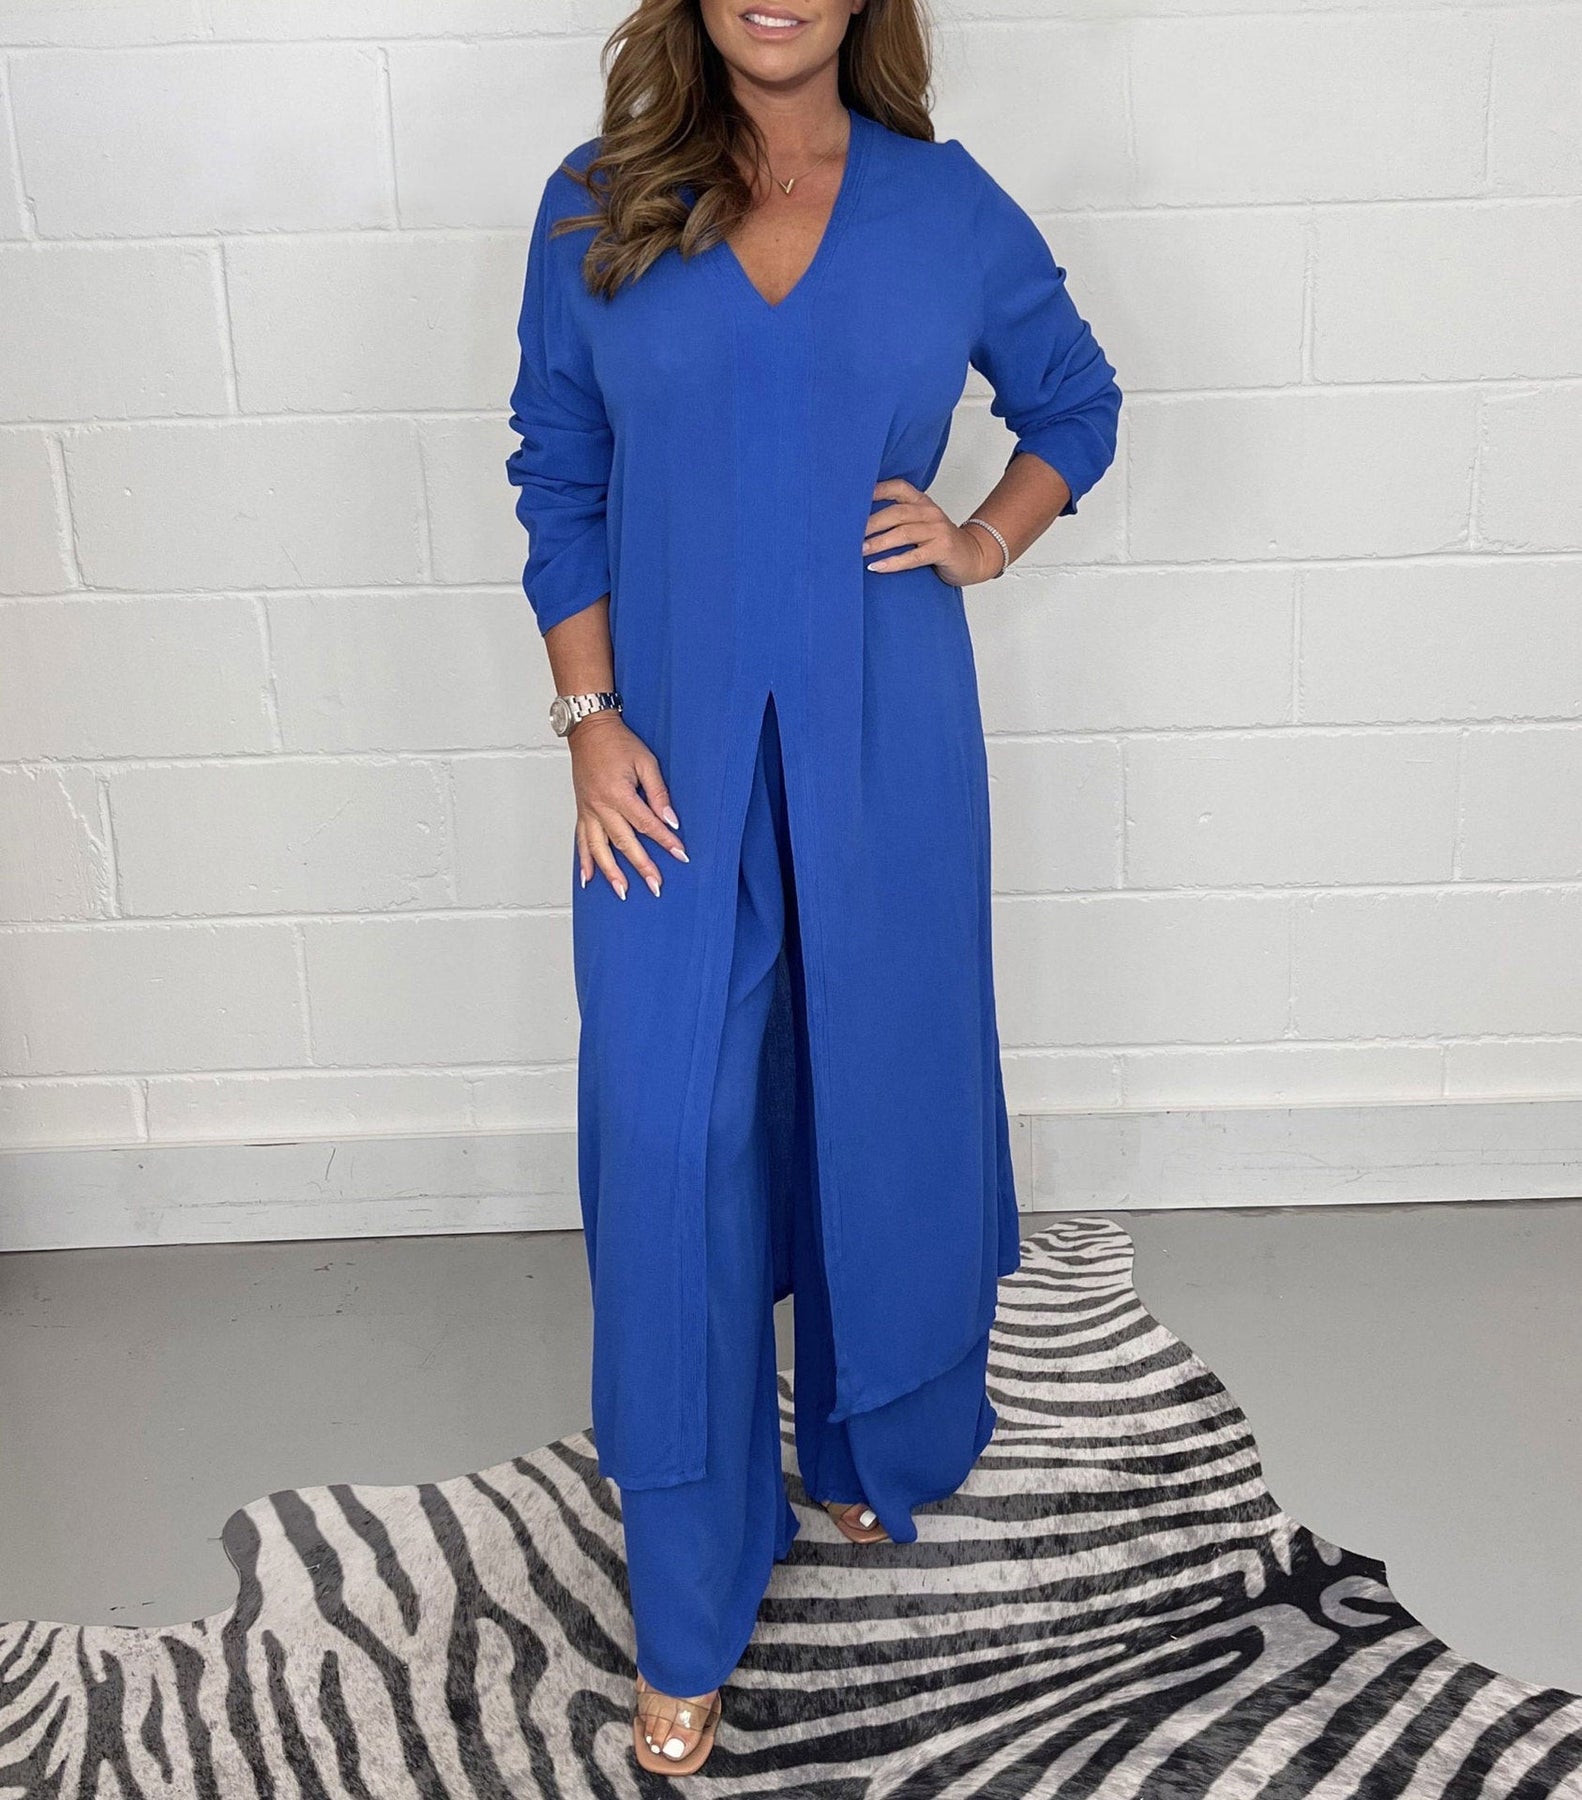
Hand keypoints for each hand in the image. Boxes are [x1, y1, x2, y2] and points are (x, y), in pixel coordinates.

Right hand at [569, 712, 687, 899]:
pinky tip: (589, 879)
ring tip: (623, 891)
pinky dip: (584, 861)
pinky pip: (581, 841)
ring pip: (599, 848)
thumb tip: (670, 819)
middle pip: (624, 843)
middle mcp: (600, 806)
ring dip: (611, 873)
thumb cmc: (618, 742)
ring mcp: (588, 811)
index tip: (680, 855)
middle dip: (642, 866)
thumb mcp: (646, 761)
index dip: (665, 840)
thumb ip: (658, 792)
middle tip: (656, 886)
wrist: (589, 731)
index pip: (646, 824)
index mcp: (618, 793)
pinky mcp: (582, 812)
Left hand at [863, 479, 1000, 585]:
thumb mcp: (921, 525)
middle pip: (896, 512)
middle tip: (849, 534)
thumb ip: (899, 520)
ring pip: (903, 533)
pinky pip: (914, 556)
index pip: (899, 487)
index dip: (877, 490)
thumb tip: (860, 525)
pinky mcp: (942, 549)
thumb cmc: (940, 543)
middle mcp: (930, 512)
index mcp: (922, 502)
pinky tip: (878, 567)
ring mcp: (938, 530)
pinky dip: (894, 562)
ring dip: (879, 542)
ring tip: (860, 550)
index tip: (853, 497)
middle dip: (871, 523)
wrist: (974, 557)